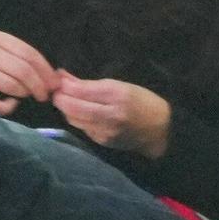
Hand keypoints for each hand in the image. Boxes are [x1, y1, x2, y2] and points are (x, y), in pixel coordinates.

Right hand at [0, 30, 55, 115]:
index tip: (55, 83)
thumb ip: (13, 55)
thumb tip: (49, 73)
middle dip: (41, 85)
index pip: (30, 54)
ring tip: (25, 96)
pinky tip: (9, 104)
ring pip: (14, 85)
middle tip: (45, 95)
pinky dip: (9, 106)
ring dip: (25, 94)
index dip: (47, 71)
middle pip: (25, 70)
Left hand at [50, 74, 171, 158]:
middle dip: (60, 98)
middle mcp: (110, 115)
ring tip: (67, 100)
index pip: (80, 91)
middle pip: (72, 107)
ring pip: (73, 119)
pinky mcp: (102, 142)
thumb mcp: (121, 86)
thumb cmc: (143, 102)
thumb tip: (63, 77)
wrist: (161, 130)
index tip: (58, 78)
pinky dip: (76, 119)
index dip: (64, 85)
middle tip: (57, 90)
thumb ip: (90, 84)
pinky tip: (79, 112)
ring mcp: (105, 131)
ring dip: (66, 109)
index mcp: (117, 96)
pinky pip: (82, 128)